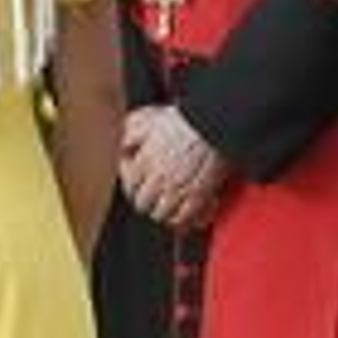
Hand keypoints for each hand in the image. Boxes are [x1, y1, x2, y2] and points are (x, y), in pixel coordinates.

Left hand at [119, 104, 229, 230]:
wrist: (213, 123)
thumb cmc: (184, 119)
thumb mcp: (148, 119)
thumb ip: (131, 134)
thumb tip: (124, 146)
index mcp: (145, 162)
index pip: (129, 185)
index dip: (130, 184)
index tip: (136, 181)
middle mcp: (159, 179)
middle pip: (142, 203)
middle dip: (144, 200)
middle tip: (149, 195)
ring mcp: (178, 190)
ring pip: (160, 214)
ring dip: (161, 210)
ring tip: (164, 204)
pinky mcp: (198, 196)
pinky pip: (183, 218)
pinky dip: (180, 218)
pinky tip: (180, 212)